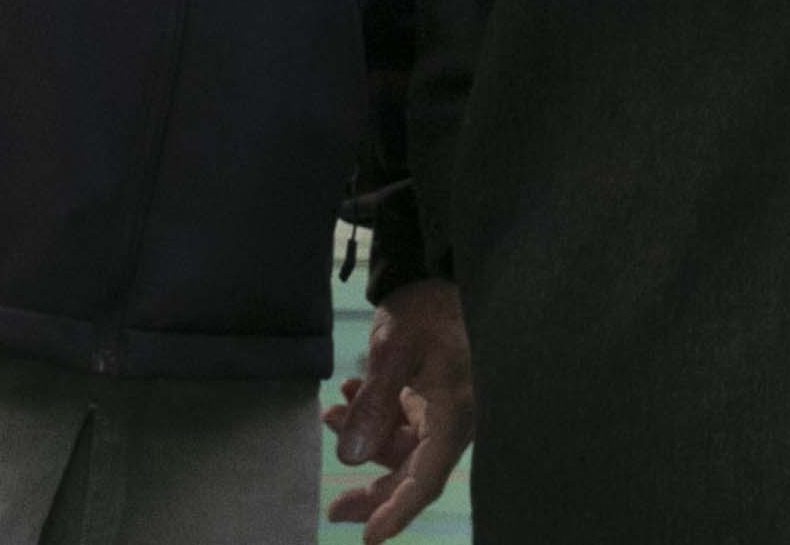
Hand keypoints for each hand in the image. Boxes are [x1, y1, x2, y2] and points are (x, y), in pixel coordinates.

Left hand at [324, 276, 474, 536]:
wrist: (440, 271)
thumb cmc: (426, 307)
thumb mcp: (394, 350)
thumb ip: (374, 403)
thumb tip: (353, 456)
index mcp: (456, 414)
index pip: (427, 479)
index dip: (398, 512)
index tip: (368, 538)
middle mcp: (455, 419)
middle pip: (414, 471)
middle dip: (374, 488)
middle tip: (334, 506)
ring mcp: (446, 408)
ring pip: (404, 446)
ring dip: (367, 438)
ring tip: (332, 414)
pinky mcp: (435, 395)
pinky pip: (403, 422)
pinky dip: (375, 416)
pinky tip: (351, 394)